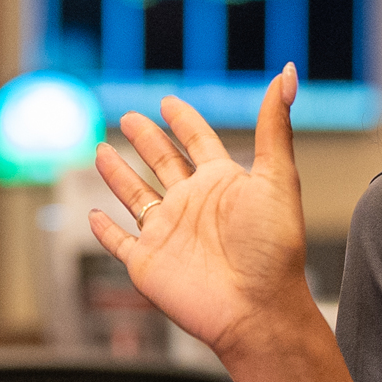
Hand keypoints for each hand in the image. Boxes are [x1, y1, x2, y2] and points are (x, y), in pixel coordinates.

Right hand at [88, 67, 315, 358]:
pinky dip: (103, 229)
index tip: (169, 102)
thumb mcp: (277, 177)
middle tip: (130, 117)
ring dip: (117, 175)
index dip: (184, 121)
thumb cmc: (273, 249)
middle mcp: (193, 206)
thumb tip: (288, 71)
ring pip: (135, 196)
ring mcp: (168, 234)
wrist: (257, 310)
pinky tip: (92, 214)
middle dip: (146, 140)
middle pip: (163, 163)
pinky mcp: (147, 263)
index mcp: (223, 184)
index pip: (198, 142)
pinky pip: (119, 242)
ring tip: (100, 150)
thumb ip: (275, 126)